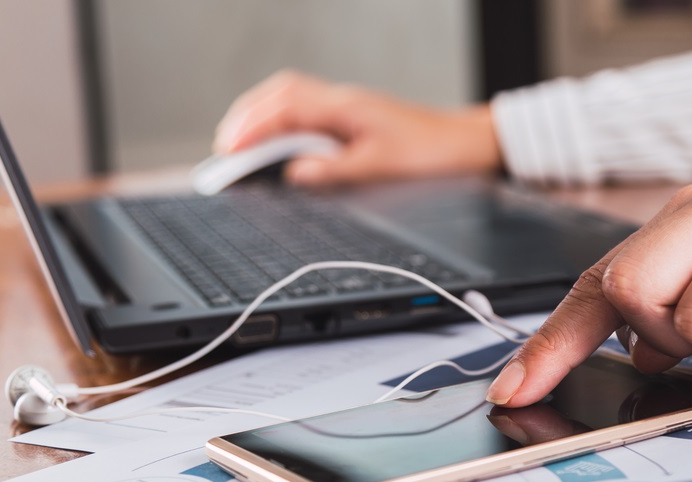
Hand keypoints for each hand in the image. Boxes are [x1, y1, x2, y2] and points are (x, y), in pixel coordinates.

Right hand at [213, 70, 502, 184]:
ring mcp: (346, 107)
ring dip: (261, 118)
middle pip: (279, 96)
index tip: (229, 151)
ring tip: (238, 146)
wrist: (467, 143)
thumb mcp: (382, 168)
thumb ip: (336, 171)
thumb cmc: (432, 152)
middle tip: (224, 150)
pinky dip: (281, 124)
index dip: (251, 129)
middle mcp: (342, 101)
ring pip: (290, 100)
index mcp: (345, 107)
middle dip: (246, 119)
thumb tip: (295, 175)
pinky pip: (305, 112)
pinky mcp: (352, 119)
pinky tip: (275, 144)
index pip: (284, 108)